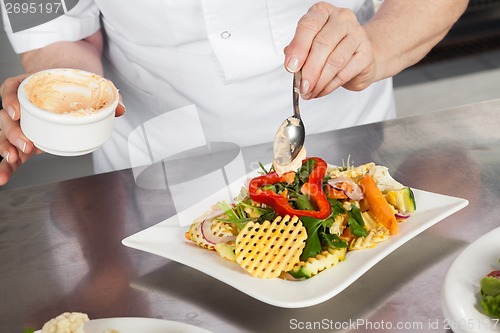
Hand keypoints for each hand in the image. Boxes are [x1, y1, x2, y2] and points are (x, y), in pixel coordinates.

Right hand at [0, 72, 125, 185]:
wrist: (69, 84)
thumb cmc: (75, 85)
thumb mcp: (91, 85)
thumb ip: (107, 96)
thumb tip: (120, 109)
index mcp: (30, 87)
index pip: (12, 89)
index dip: (10, 99)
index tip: (17, 111)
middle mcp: (21, 105)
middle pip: (6, 117)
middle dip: (12, 132)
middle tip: (27, 145)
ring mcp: (22, 124)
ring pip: (5, 135)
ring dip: (6, 149)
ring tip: (12, 161)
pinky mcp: (25, 139)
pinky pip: (12, 151)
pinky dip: (8, 165)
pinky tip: (4, 176)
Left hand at [284, 2, 376, 98]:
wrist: (359, 57)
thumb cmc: (331, 49)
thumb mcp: (309, 47)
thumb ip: (298, 52)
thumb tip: (291, 65)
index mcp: (322, 12)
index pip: (308, 26)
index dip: (298, 48)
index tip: (290, 67)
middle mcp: (341, 18)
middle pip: (322, 44)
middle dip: (309, 70)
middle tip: (302, 86)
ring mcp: (357, 34)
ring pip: (335, 61)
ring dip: (319, 81)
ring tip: (310, 91)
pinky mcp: (366, 54)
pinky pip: (345, 73)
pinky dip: (330, 86)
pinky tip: (321, 91)